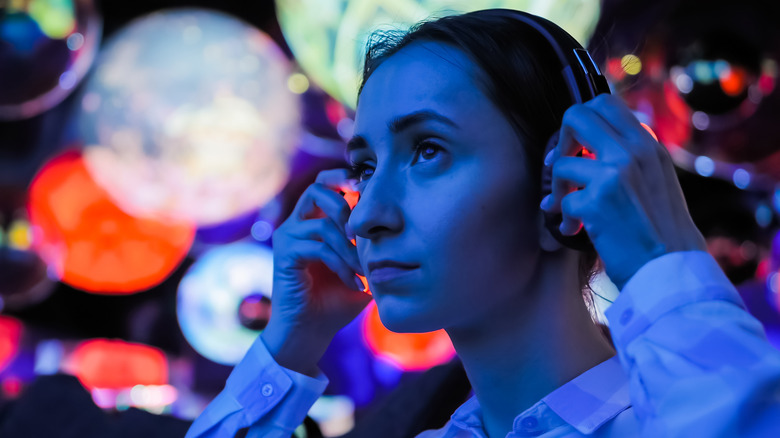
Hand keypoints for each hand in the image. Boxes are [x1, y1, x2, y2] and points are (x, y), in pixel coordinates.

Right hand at [261, 169, 370, 375]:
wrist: (310, 333)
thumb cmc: (337, 302)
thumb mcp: (361, 269)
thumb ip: (372, 246)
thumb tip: (402, 225)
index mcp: (312, 222)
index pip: (324, 184)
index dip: (344, 179)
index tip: (369, 191)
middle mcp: (296, 225)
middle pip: (316, 189)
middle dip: (345, 206)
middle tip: (363, 233)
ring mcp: (287, 238)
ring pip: (323, 223)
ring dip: (350, 247)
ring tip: (363, 270)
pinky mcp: (284, 256)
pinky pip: (318, 247)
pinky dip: (341, 264)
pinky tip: (353, 283)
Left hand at [541, 94, 706, 289]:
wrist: (672, 269)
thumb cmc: (661, 232)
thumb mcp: (657, 181)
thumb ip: (631, 158)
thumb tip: (591, 146)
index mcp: (648, 145)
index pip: (605, 103)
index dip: (581, 121)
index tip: (576, 147)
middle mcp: (633, 151)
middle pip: (576, 115)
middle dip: (560, 141)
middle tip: (561, 167)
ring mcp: (614, 174)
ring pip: (562, 163)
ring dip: (559, 189)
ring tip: (568, 211)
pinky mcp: (596, 201)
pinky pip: (562, 201)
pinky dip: (565, 219)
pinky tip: (575, 230)